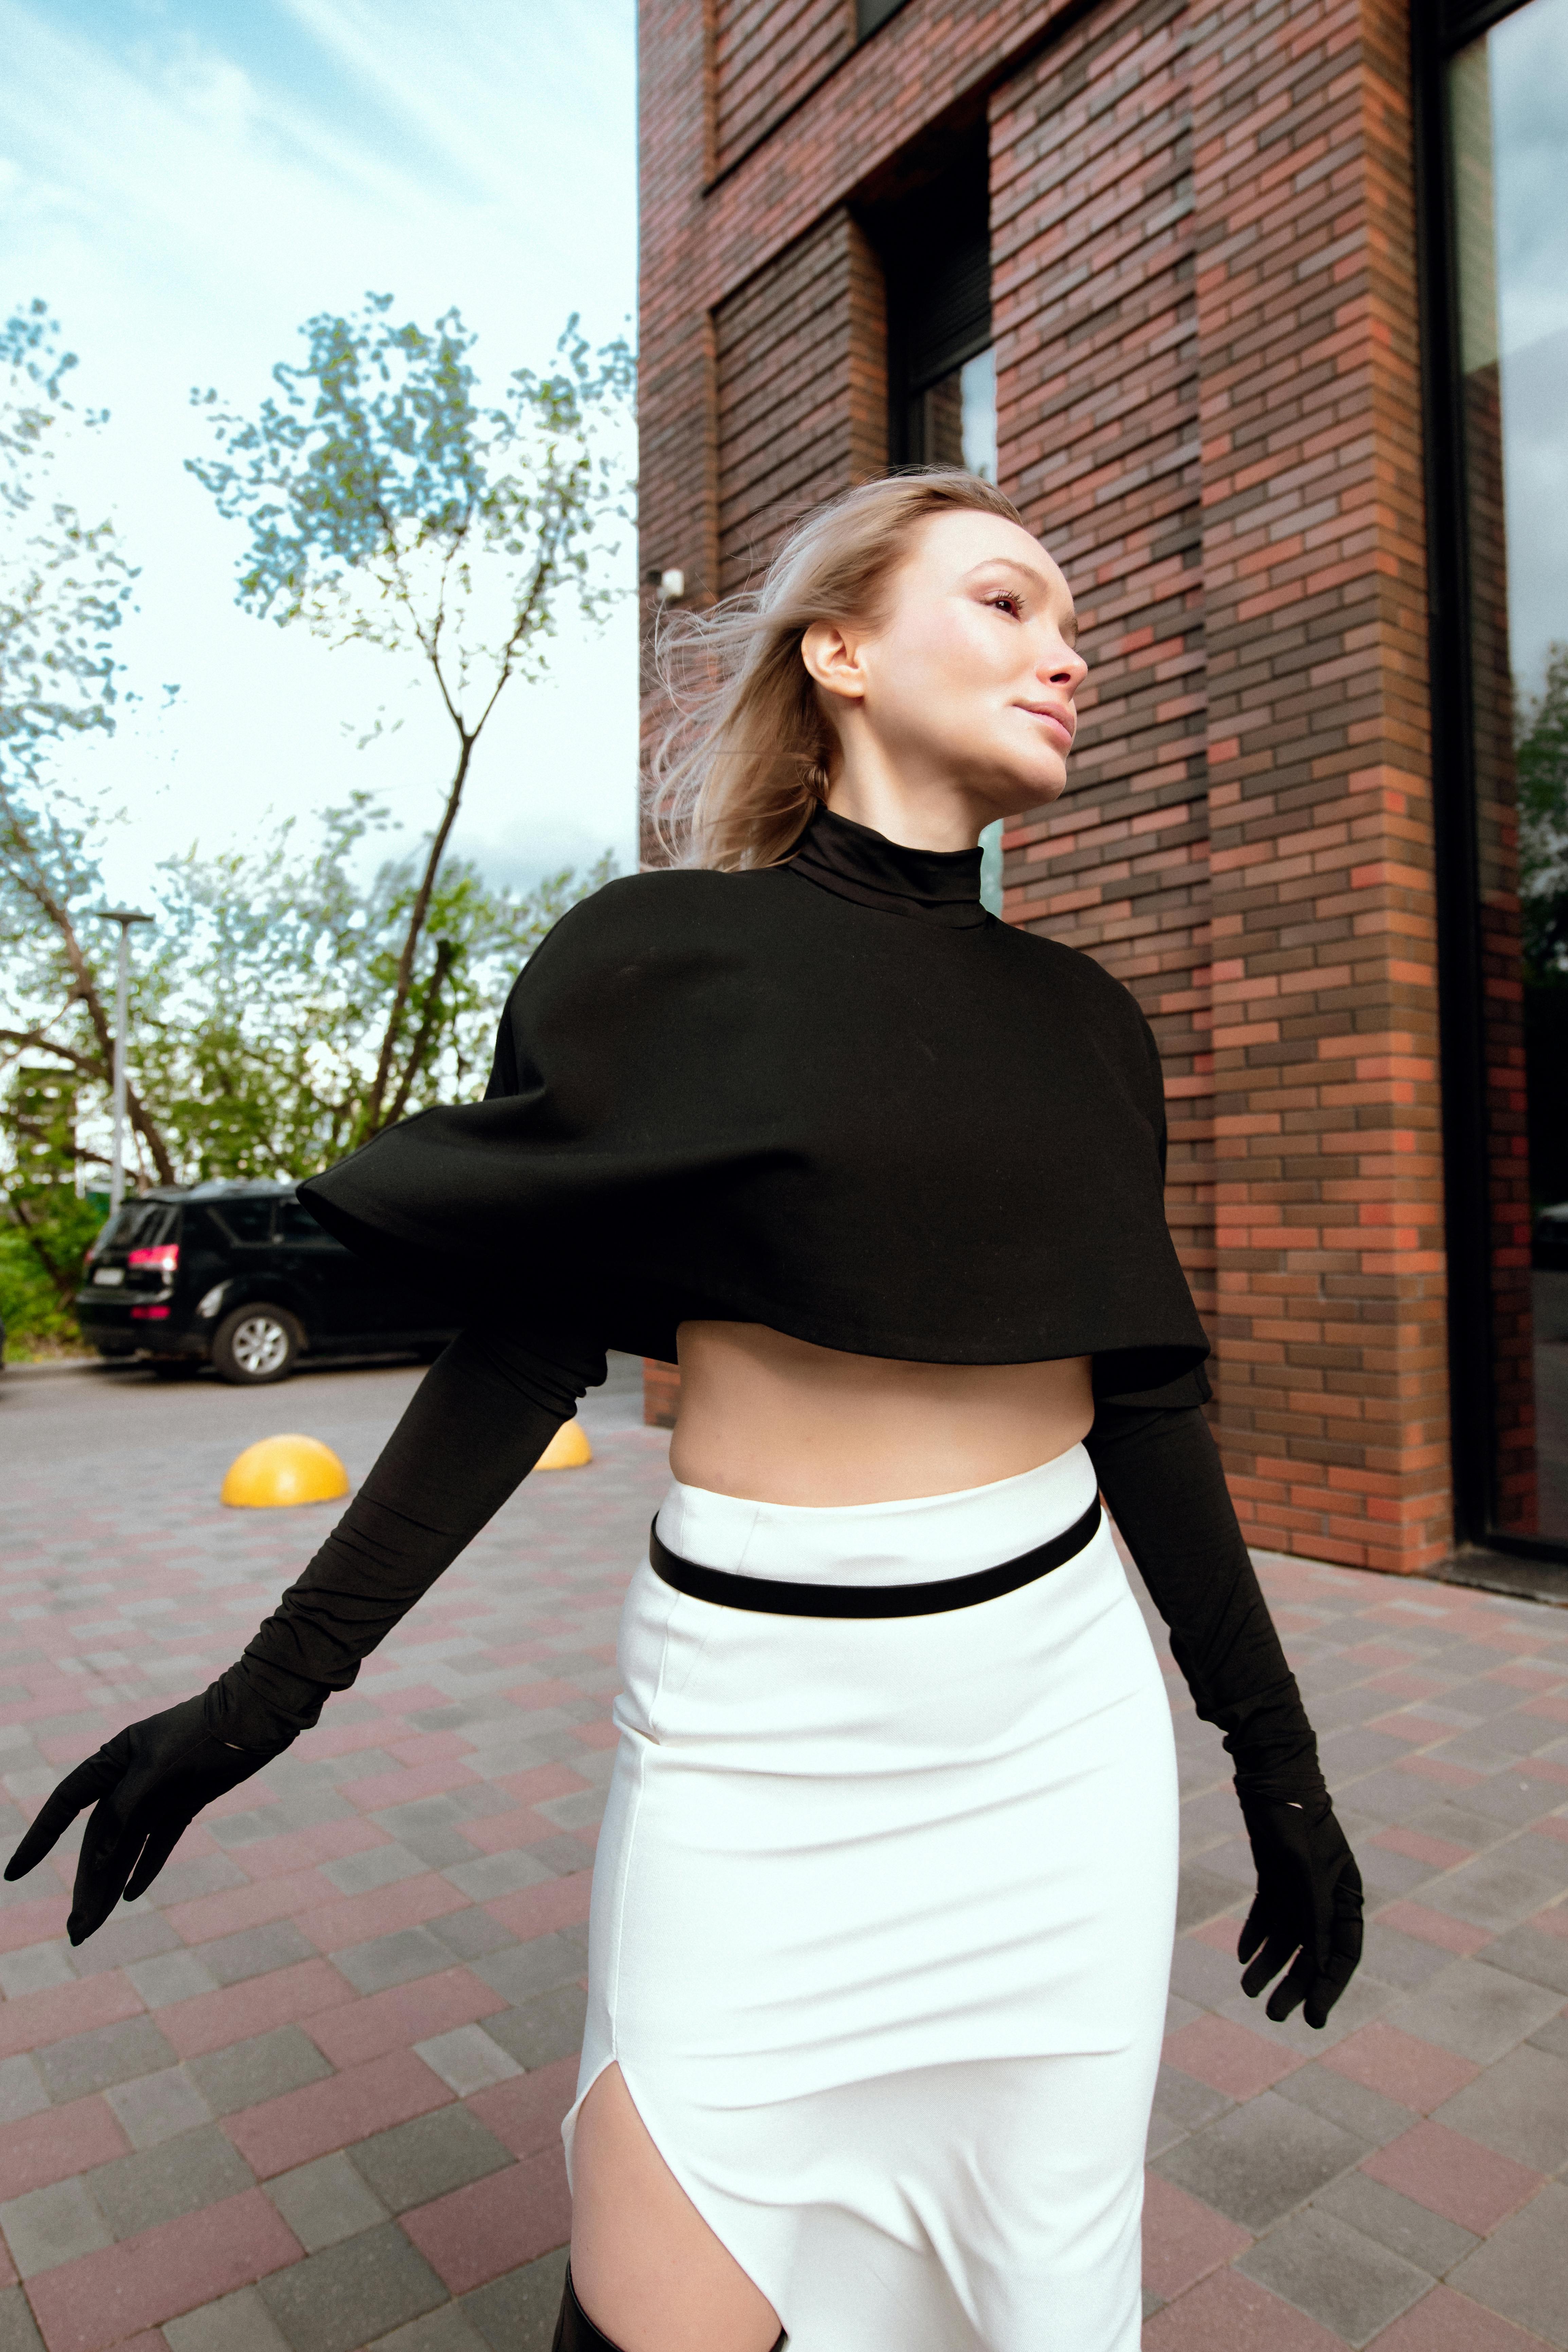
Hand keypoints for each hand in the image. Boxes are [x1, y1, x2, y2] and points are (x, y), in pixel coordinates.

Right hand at [4, 1690, 290, 1944]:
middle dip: (85, 1885)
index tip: (14, 1874)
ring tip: (90, 1928)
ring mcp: (157, 1793)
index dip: (39, 1840)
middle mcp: (129, 1780)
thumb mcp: (158, 1768)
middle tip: (76, 1932)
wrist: (258, 1716)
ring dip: (109, 1886)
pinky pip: (158, 1842)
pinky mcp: (185, 1803)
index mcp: (112, 1760)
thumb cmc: (205, 1732)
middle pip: (98, 1840)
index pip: (66, 1806)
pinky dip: (145, 1867)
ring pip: (125, 1848)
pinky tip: (130, 1895)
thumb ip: (126, 1809)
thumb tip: (100, 1856)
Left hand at [1237, 1791, 1362, 2028]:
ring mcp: (1300, 1885)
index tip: (1313, 2017)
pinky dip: (1256, 1935)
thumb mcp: (1304, 1867)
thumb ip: (1314, 1912)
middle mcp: (1327, 1893)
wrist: (1269, 1774)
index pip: (1343, 1952)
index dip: (1329, 1986)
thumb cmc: (1293, 1817)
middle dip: (1294, 1983)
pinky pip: (1268, 1915)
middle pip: (1312, 1950)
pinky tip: (1242, 1956)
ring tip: (1247, 1990)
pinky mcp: (1276, 1874)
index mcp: (1346, 1893)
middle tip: (1274, 2015)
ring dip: (1269, 1963)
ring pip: (1286, 1936)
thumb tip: (1321, 1960)